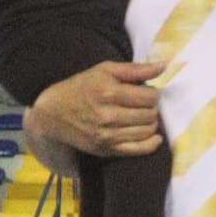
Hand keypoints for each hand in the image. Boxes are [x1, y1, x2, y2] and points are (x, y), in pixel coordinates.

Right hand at [27, 59, 163, 156]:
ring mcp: (107, 135)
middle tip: (145, 104)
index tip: (148, 92)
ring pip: (147, 131)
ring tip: (143, 116)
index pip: (149, 96)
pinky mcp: (106, 149)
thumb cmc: (80, 87)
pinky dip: (151, 143)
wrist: (52, 114)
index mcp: (108, 93)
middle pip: (150, 114)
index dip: (153, 93)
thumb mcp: (104, 71)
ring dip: (151, 123)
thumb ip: (135, 69)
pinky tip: (154, 137)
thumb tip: (163, 66)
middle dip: (152, 107)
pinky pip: (139, 150)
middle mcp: (108, 116)